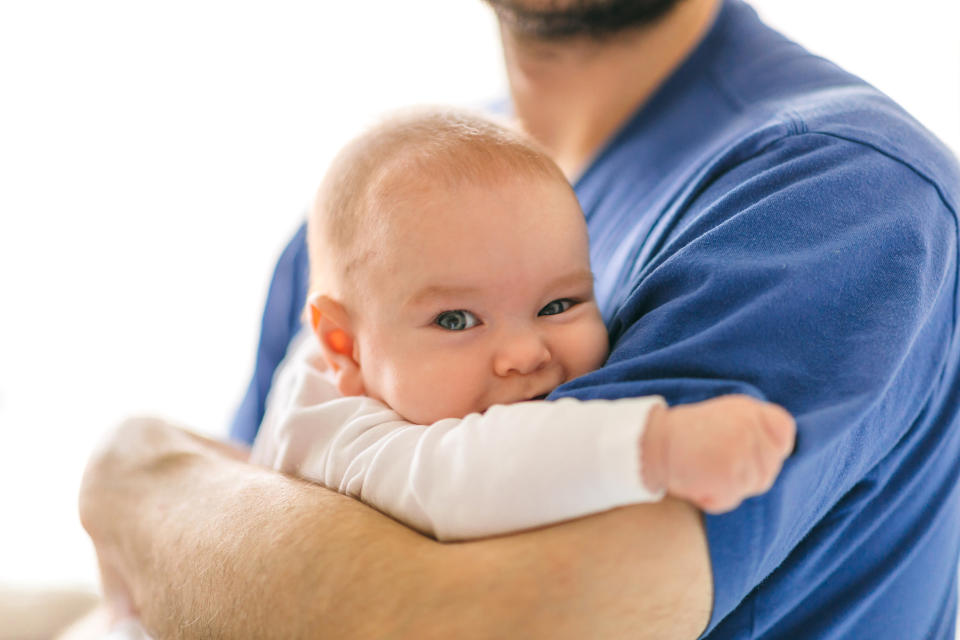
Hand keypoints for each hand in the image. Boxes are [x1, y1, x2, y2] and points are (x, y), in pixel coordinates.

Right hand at [642, 395, 794, 512]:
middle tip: (714, 462)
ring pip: (753, 486)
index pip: (784, 432)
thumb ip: (753, 428)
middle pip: (770, 467)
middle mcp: (751, 429)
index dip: (770, 447)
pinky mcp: (731, 478)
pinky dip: (713, 498)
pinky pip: (731, 499)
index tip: (748, 450)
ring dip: (729, 487)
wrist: (650, 443)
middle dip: (747, 473)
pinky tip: (696, 481)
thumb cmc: (684, 433)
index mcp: (750, 410)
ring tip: (703, 470)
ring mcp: (743, 454)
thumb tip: (777, 452)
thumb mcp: (724, 415)